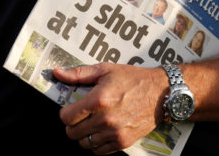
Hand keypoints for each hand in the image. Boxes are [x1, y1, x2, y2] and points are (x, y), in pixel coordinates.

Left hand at [53, 63, 168, 154]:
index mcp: (99, 100)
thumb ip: (79, 74)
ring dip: (84, 134)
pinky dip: (96, 143)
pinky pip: (99, 151)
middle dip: (73, 124)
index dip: (65, 112)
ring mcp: (115, 133)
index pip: (66, 117)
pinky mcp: (123, 142)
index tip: (71, 109)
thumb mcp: (105, 70)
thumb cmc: (133, 79)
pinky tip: (102, 131)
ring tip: (92, 123)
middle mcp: (105, 119)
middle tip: (81, 116)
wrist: (161, 92)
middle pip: (72, 132)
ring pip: (84, 143)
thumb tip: (57, 74)